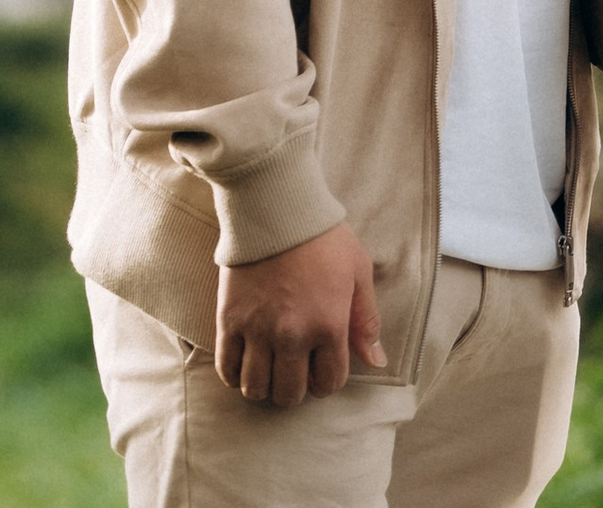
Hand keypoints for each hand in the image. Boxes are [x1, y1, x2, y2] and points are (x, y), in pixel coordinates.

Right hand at [214, 222, 383, 407]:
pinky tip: (246, 365)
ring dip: (265, 387)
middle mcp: (292, 335)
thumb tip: (376, 361)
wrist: (278, 208)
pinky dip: (235, 377)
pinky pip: (227, 370)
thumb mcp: (358, 272)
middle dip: (296, 389)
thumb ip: (367, 321)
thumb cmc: (324, 238)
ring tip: (271, 369)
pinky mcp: (230, 321)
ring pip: (256, 389)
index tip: (323, 368)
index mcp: (328, 325)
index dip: (328, 381)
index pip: (328, 382)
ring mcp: (258, 330)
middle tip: (296, 371)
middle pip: (289, 394)